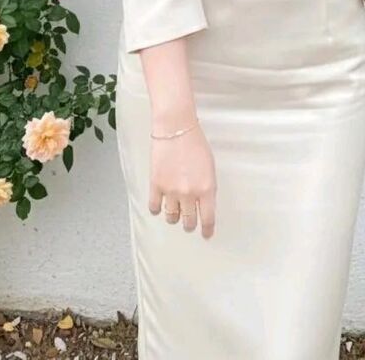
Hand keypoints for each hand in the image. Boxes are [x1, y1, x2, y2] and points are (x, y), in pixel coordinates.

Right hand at [149, 120, 216, 238]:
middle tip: (189, 223)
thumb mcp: (209, 167)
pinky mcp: (156, 185)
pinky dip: (157, 209)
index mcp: (207, 188)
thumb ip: (207, 187)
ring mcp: (171, 191)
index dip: (207, 230)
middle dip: (189, 225)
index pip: (208, 218)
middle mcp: (189, 193)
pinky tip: (160, 205)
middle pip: (188, 222)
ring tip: (175, 212)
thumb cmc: (195, 143)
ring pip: (172, 217)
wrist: (176, 128)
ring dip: (174, 217)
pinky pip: (155, 207)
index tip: (206, 235)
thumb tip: (204, 203)